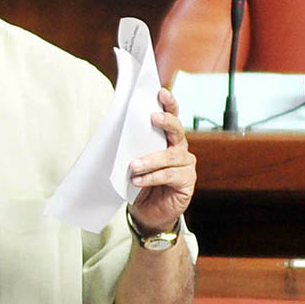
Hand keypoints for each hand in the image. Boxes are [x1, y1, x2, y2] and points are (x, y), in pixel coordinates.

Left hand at [128, 88, 196, 234]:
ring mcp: (186, 165)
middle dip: (166, 121)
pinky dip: (152, 177)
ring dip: (150, 159)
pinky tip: (138, 180)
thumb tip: (117, 131)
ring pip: (171, 155)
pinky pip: (170, 175)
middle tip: (153, 117)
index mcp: (167, 138)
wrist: (147, 212)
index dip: (169, 103)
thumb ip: (132, 145)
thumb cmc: (139, 181)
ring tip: (133, 166)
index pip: (172, 115)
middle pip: (177, 130)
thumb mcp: (133, 159)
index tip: (160, 91)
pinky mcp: (187, 181)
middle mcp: (179, 147)